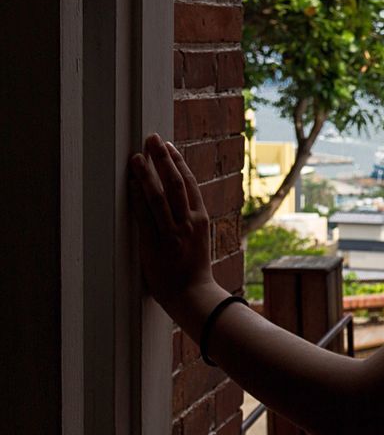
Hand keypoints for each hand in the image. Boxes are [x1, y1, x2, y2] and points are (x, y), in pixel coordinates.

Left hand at [128, 134, 221, 323]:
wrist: (193, 295)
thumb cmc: (193, 271)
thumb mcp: (198, 240)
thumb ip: (189, 221)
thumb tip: (178, 203)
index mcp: (201, 219)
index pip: (189, 183)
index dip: (178, 163)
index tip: (169, 147)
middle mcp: (189, 221)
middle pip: (176, 182)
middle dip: (164, 158)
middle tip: (153, 139)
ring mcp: (173, 232)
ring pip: (160, 195)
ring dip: (148, 173)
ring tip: (137, 156)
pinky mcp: (156, 244)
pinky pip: (146, 215)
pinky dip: (138, 197)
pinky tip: (131, 183)